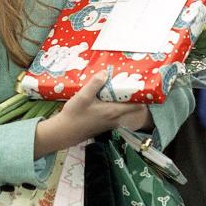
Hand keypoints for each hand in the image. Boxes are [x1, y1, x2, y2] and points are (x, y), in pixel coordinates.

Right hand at [34, 72, 148, 156]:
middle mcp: (114, 119)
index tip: (141, 86)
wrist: (64, 132)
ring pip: (122, 111)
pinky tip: (104, 98)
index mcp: (113, 111)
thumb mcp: (83, 96)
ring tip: (117, 88)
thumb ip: (95, 84)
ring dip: (122, 101)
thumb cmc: (74, 115)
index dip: (141, 97)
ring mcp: (109, 124)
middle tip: (128, 83)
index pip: (136, 106)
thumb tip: (105, 72)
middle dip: (131, 96)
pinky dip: (114, 106)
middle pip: (131, 108)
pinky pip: (114, 114)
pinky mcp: (103, 125)